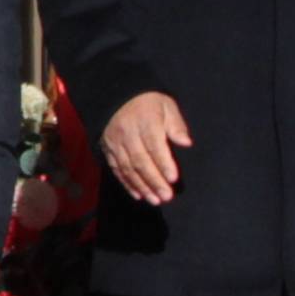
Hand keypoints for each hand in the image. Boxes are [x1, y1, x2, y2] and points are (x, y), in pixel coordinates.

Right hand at [99, 91, 191, 205]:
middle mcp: (128, 133)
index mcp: (145, 121)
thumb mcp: (166, 105)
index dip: (163, 162)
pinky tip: (138, 195)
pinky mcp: (108, 150)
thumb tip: (186, 143)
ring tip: (155, 200)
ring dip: (142, 186)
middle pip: (140, 160)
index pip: (154, 144)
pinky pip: (117, 169)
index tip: (173, 178)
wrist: (117, 95)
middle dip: (154, 180)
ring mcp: (116, 143)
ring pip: (128, 168)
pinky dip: (127, 184)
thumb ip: (176, 125)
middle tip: (167, 196)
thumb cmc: (148, 103)